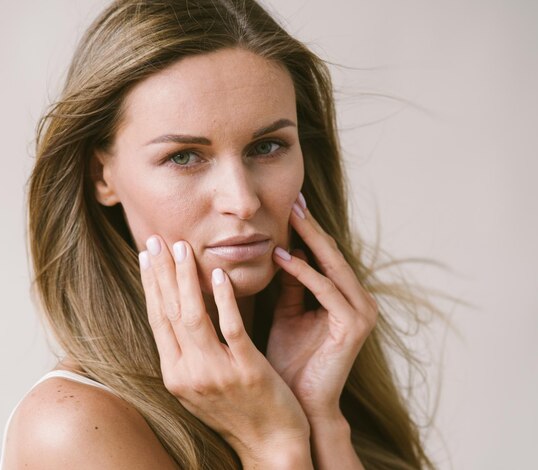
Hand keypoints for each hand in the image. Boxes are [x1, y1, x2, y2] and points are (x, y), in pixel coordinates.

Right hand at [138, 236, 311, 466]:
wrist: (270, 445)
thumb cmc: (237, 411)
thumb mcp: (200, 385)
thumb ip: (187, 352)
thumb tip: (176, 314)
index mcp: (175, 374)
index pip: (158, 320)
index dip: (150, 285)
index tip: (147, 255)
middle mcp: (188, 374)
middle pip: (169, 313)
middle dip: (161, 273)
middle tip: (157, 239)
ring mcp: (215, 373)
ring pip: (193, 316)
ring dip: (185, 278)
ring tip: (183, 247)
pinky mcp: (246, 370)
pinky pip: (231, 327)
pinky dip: (223, 299)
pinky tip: (217, 274)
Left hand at [268, 193, 377, 422]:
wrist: (299, 404)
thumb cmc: (289, 360)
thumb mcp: (287, 313)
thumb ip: (290, 284)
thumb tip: (281, 250)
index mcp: (343, 296)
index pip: (323, 254)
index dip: (306, 229)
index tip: (287, 205)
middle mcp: (358, 300)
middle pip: (330, 253)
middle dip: (310, 226)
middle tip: (292, 199)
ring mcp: (360, 312)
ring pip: (332, 266)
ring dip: (309, 240)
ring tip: (288, 217)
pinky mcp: (354, 326)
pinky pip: (326, 290)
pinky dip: (304, 272)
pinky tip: (283, 257)